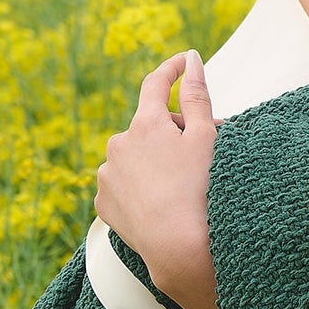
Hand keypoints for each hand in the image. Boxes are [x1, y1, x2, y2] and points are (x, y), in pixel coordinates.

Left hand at [94, 50, 222, 296]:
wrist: (178, 249)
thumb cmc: (198, 191)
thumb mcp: (205, 138)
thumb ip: (197, 95)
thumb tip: (191, 59)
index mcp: (144, 124)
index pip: (156, 84)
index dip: (173, 70)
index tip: (184, 63)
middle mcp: (117, 144)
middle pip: (149, 127)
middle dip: (174, 133)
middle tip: (202, 152)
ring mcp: (106, 175)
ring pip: (135, 157)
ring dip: (155, 161)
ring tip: (179, 186)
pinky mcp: (103, 203)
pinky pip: (123, 185)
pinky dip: (139, 187)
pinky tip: (159, 203)